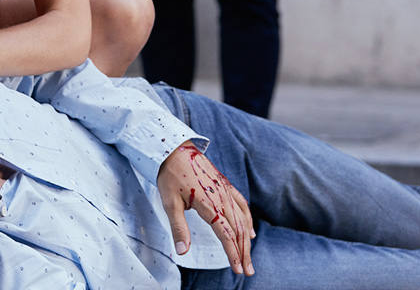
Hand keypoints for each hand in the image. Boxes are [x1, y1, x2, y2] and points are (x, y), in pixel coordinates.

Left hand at [157, 142, 254, 275]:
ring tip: (248, 257)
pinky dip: (248, 221)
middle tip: (248, 271)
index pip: (226, 234)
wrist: (175, 149)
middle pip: (238, 230)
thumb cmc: (170, 176)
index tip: (237, 269)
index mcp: (209, 204)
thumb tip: (182, 252)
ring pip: (242, 220)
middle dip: (244, 253)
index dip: (233, 253)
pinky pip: (242, 206)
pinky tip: (250, 232)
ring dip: (247, 241)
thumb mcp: (170, 203)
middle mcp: (222, 198)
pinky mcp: (226, 186)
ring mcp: (226, 191)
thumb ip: (179, 228)